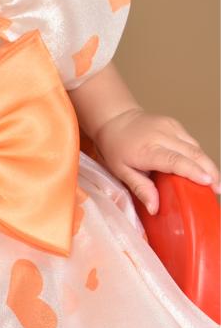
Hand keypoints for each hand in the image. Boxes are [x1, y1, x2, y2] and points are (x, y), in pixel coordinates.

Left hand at [94, 107, 220, 213]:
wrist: (115, 119)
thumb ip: (140, 188)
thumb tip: (155, 208)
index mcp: (147, 150)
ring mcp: (170, 127)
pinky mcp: (175, 124)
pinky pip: (192, 142)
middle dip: (209, 171)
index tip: (209, 182)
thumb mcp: (121, 171)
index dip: (193, 171)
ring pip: (196, 147)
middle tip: (218, 190)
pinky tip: (203, 169)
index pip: (174, 161)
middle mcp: (161, 136)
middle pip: (192, 153)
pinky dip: (199, 156)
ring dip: (207, 165)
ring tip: (215, 183)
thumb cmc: (116, 147)